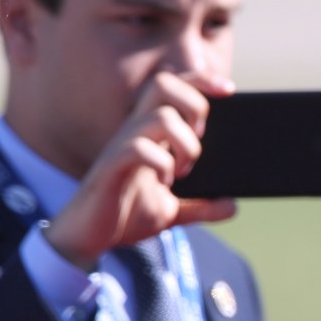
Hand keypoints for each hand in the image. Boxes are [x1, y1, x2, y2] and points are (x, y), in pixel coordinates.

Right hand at [44, 72, 236, 269]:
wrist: (88, 240)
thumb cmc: (125, 216)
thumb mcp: (171, 211)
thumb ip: (202, 207)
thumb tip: (232, 207)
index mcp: (150, 134)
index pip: (172, 88)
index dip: (200, 80)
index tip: (229, 90)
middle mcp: (135, 132)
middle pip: (162, 85)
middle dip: (194, 103)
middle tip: (200, 136)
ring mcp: (120, 147)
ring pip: (160, 117)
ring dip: (184, 142)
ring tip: (184, 170)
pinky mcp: (110, 168)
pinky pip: (137, 148)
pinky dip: (161, 162)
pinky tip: (165, 181)